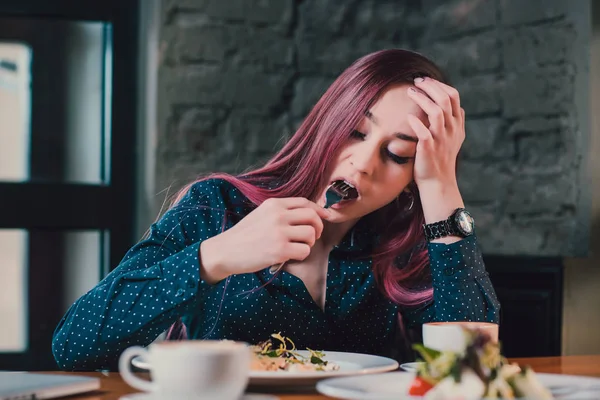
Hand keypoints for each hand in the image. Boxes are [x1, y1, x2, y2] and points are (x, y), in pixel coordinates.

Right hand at [199, 197, 330, 282]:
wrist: (225, 251)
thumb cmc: (245, 235)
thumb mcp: (262, 214)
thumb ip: (281, 212)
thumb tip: (309, 214)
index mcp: (274, 204)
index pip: (305, 202)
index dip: (319, 210)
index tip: (325, 217)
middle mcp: (278, 215)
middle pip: (313, 216)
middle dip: (318, 227)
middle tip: (312, 237)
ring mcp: (279, 232)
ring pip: (311, 234)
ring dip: (309, 243)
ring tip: (298, 247)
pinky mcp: (279, 250)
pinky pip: (304, 251)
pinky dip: (301, 255)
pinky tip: (290, 256)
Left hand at [406, 77, 464, 187]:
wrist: (437, 183)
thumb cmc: (440, 158)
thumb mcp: (451, 137)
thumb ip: (451, 120)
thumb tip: (449, 102)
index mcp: (457, 124)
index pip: (453, 96)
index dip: (438, 85)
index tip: (424, 80)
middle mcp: (451, 129)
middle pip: (445, 99)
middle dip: (430, 86)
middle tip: (416, 81)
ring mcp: (441, 140)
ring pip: (437, 112)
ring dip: (422, 99)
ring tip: (410, 92)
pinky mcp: (429, 150)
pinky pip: (424, 133)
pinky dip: (416, 123)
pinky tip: (409, 116)